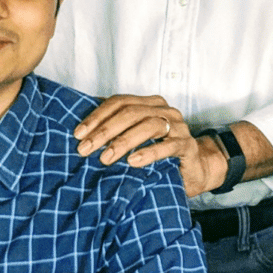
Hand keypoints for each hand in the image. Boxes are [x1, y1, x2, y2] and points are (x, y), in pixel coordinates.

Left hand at [74, 94, 226, 196]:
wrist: (194, 170)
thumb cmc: (158, 154)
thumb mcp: (136, 140)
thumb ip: (116, 131)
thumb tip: (82, 131)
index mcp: (150, 104)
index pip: (120, 102)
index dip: (97, 116)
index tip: (78, 134)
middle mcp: (164, 110)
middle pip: (131, 112)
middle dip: (105, 130)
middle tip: (85, 149)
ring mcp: (178, 126)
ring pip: (148, 125)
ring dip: (123, 141)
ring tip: (105, 158)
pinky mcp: (187, 145)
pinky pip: (167, 145)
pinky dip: (148, 152)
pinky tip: (132, 162)